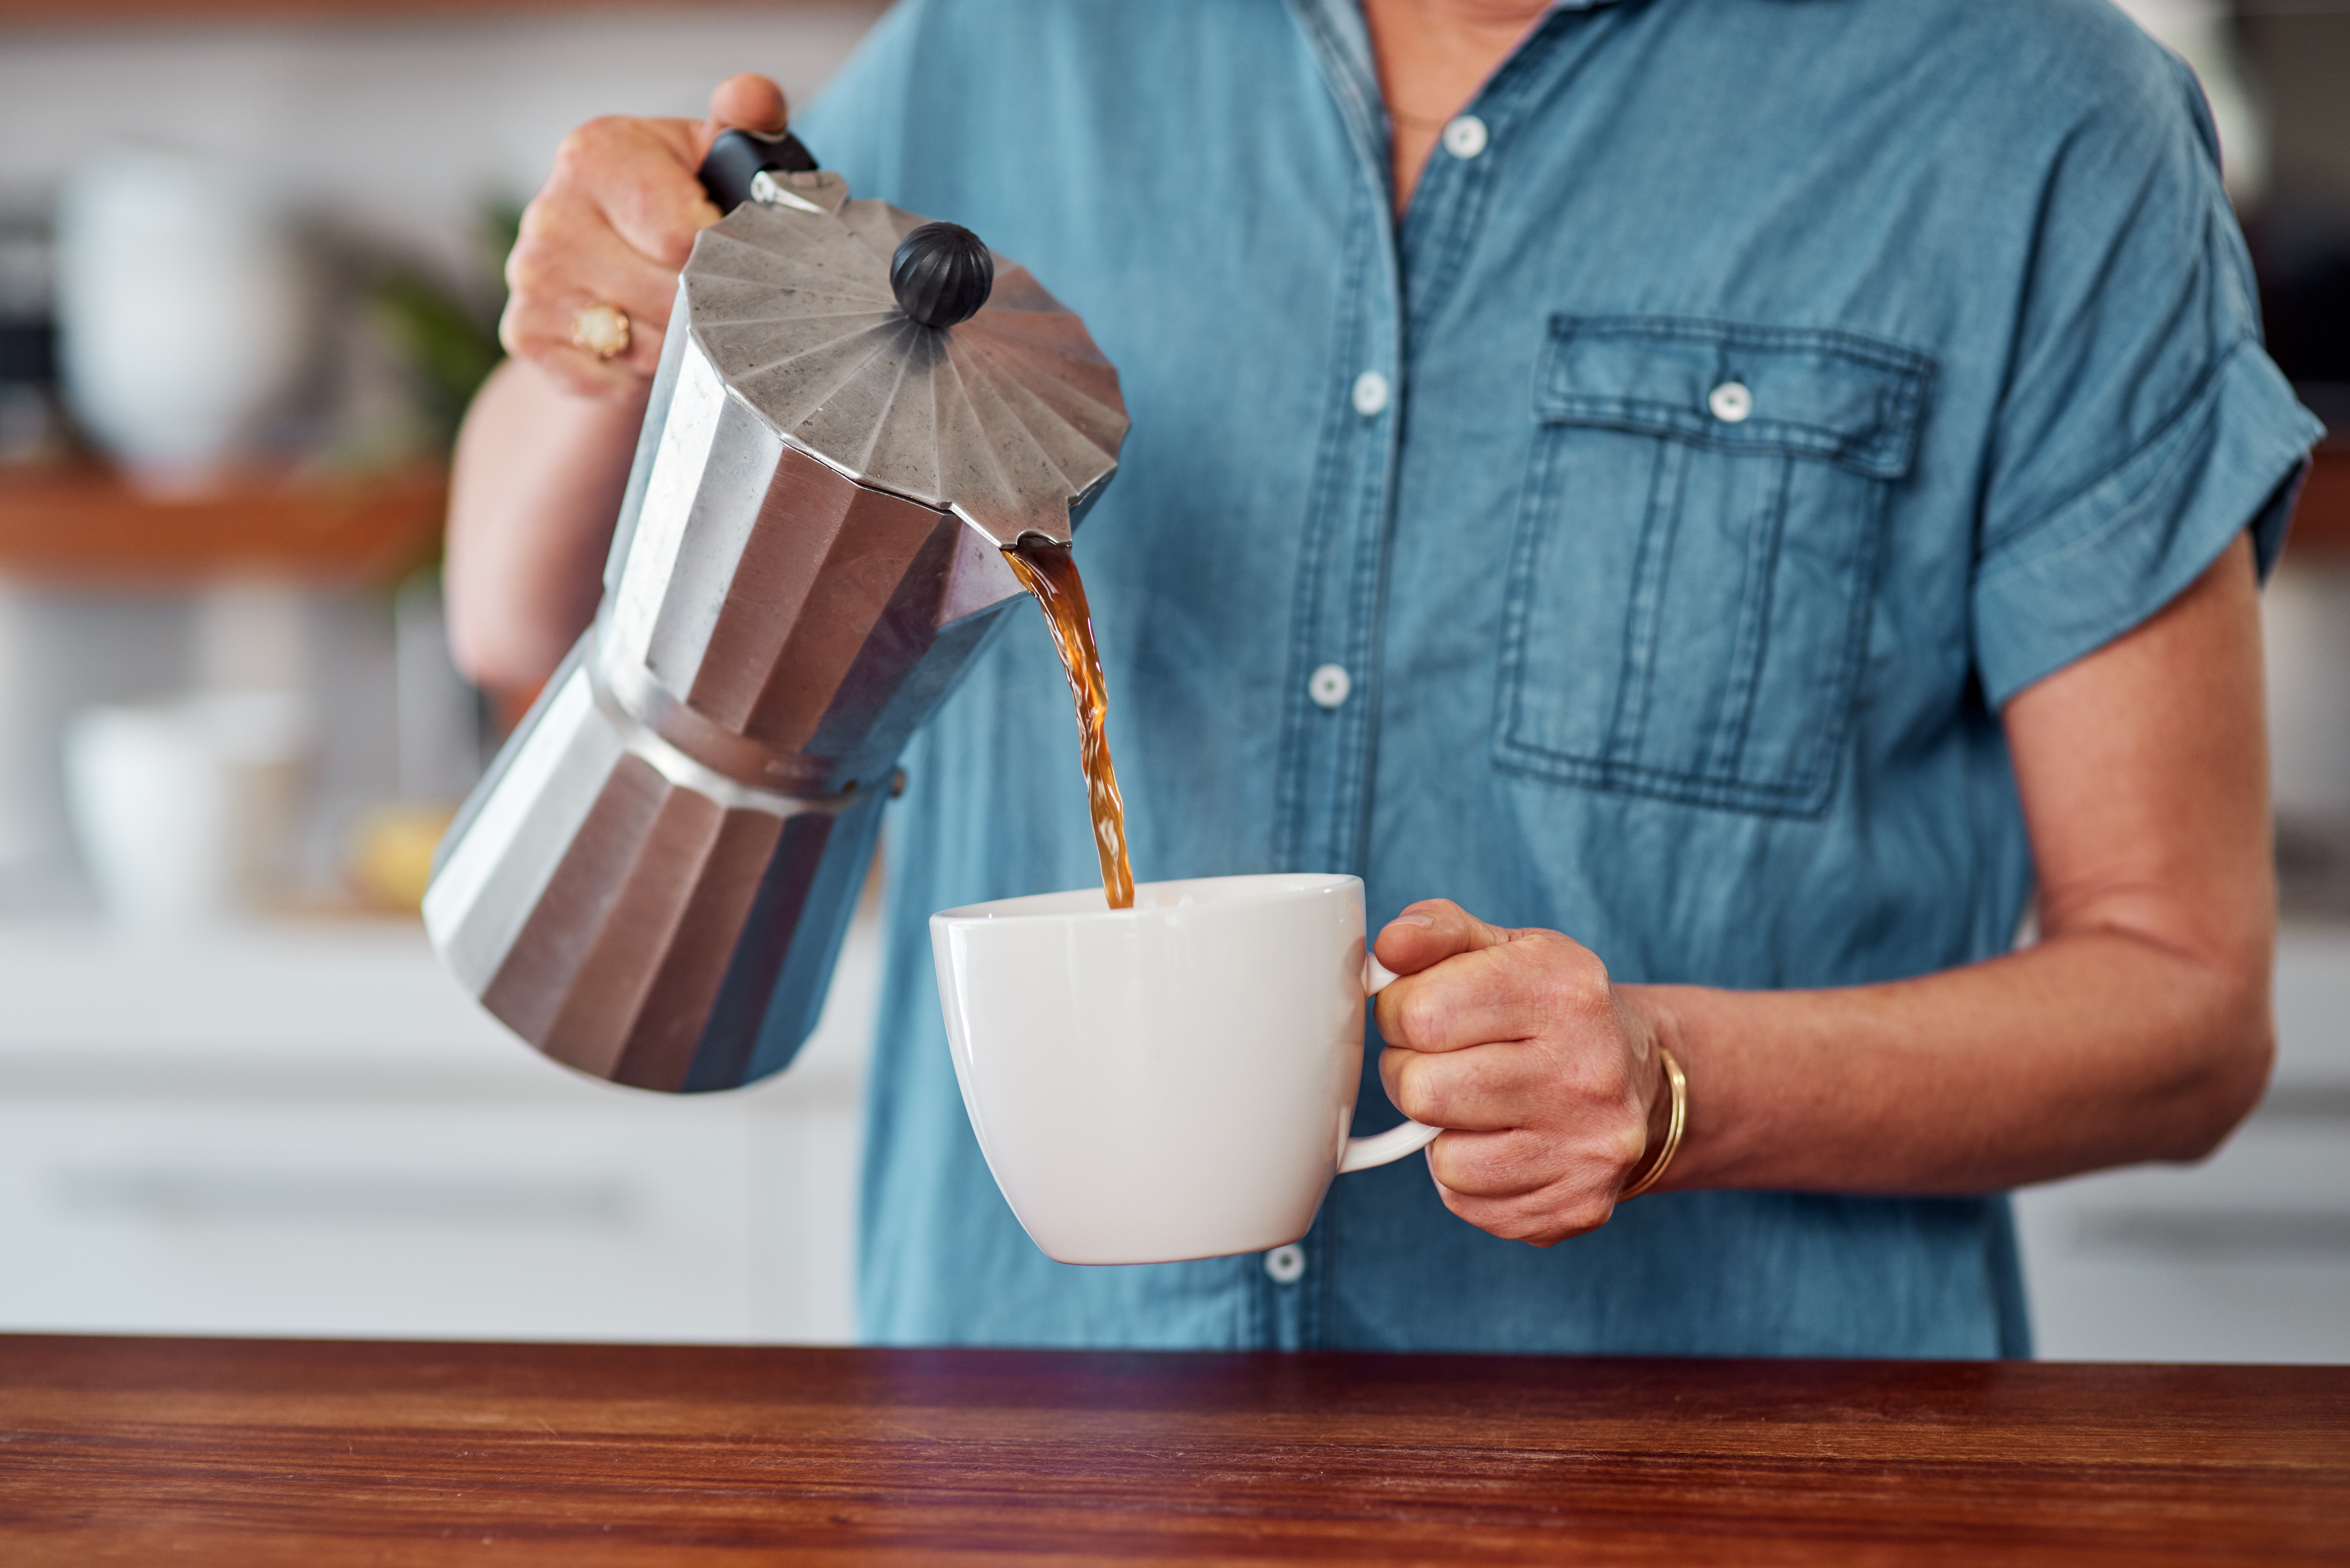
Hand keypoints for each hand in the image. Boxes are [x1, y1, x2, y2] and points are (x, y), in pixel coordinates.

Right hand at [500, 73, 787, 397]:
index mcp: (597, 153)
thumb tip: (752, 96)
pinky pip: (612, 379)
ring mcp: (531, 276)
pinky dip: (639, 374)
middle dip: (706, 305)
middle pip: (667, 299)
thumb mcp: (715, 153)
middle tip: (713, 286)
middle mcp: (551, 213)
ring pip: (646, 347)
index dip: (725, 256)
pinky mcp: (525, 334)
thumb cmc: (677, 199)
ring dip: (678, 343)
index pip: (684, 238)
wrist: (614, 254)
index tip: (732, 247)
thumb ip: (745, 122)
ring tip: (677, 307)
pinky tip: (641, 335)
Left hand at [1374, 900, 1669, 1245]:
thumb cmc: (1550, 1005)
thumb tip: (1390, 947)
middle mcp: (1586, 1071)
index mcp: (1564, 990)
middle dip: (1410, 1073)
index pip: (1421, 1012)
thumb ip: (1438, 931)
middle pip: (1422, 1090)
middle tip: (1440, 1061)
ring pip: (1442, 1157)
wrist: (1637, 1074)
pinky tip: (1500, 1141)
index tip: (1420, 1012)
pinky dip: (1466, 1174)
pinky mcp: (1577, 1204)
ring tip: (1474, 1101)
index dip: (1399, 1013)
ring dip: (1438, 1130)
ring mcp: (1587, 1147)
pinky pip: (1466, 1201)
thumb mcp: (1504, 946)